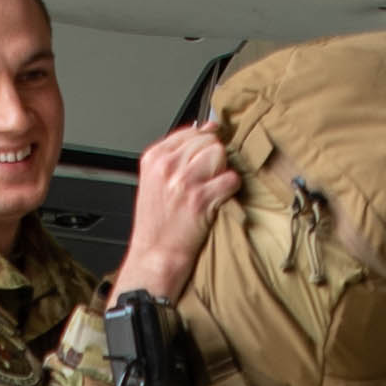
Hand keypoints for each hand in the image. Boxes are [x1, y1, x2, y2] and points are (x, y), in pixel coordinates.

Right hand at [117, 124, 233, 305]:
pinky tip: (220, 200)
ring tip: (213, 188)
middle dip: (215, 158)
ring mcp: (183, 181)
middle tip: (208, 179)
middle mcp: (167, 166)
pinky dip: (231, 189)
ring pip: (220, 155)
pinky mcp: (200, 199)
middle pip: (208, 141)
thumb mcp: (155, 181)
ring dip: (223, 171)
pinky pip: (230, 179)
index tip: (208, 155)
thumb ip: (176, 156)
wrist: (155, 256)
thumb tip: (208, 129)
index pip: (190, 131)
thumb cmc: (157, 223)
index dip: (205, 142)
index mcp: (154, 158)